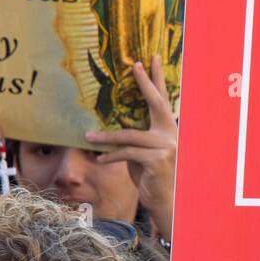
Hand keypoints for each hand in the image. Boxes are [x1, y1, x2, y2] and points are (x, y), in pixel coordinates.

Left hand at [85, 55, 176, 241]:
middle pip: (157, 103)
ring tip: (88, 137)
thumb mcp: (142, 155)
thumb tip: (110, 128)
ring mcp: (167, 146)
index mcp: (168, 130)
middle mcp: (171, 134)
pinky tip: (99, 160)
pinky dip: (111, 156)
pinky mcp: (157, 160)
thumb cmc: (151, 177)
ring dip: (106, 137)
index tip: (148, 59)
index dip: (155, 79)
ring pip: (130, 135)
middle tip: (136, 65)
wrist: (165, 201)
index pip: (162, 100)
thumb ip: (134, 140)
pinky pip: (127, 153)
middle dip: (146, 82)